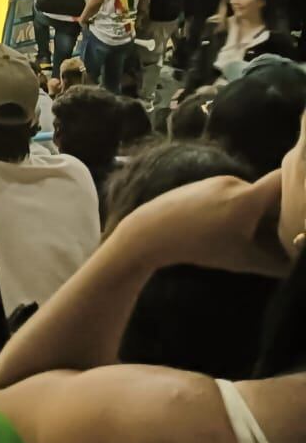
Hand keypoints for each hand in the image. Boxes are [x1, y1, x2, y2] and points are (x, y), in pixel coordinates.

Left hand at [111, 171, 291, 277]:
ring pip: (252, 194)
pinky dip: (241, 208)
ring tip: (256, 235)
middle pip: (271, 192)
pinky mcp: (204, 184)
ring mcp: (218, 181)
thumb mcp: (244, 260)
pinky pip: (233, 193)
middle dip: (282, 211)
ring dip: (259, 212)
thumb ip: (278, 263)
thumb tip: (298, 264)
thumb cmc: (200, 246)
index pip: (286, 178)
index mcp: (249, 197)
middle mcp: (236, 182)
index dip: (303, 187)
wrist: (151, 231)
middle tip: (287, 232)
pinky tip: (232, 228)